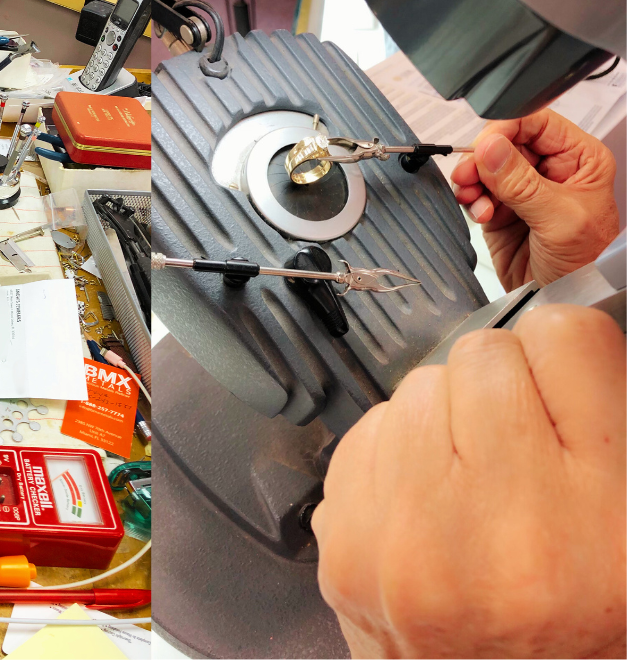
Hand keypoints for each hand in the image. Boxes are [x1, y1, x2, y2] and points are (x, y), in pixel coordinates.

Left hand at [313, 305, 624, 658]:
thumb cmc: (581, 619)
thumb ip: (606, 410)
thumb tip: (554, 325)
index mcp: (596, 514)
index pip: (563, 338)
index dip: (564, 358)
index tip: (563, 389)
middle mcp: (491, 526)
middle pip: (479, 355)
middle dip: (502, 391)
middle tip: (520, 455)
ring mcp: (402, 538)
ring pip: (416, 388)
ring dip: (445, 422)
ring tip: (475, 489)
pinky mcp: (344, 546)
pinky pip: (368, 433)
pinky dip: (397, 455)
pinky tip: (428, 506)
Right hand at [450, 109, 618, 289]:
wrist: (565, 301)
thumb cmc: (586, 263)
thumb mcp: (560, 220)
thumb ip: (522, 184)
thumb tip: (491, 149)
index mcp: (578, 159)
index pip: (536, 123)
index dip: (506, 130)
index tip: (484, 147)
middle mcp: (550, 170)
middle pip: (504, 143)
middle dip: (483, 160)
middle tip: (470, 176)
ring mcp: (523, 190)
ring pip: (485, 167)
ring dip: (474, 182)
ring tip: (475, 200)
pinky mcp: (501, 210)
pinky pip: (477, 192)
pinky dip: (472, 201)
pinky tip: (481, 214)